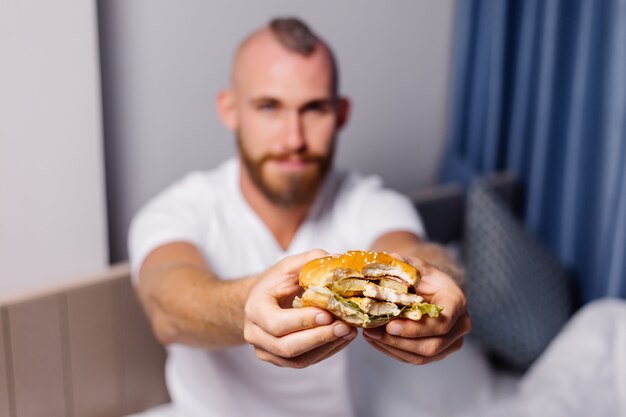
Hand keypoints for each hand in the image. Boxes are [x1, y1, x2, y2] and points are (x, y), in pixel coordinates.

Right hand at [243, 249, 357, 367]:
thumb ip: (310, 260)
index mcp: (254, 309)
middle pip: (287, 346)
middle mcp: (255, 334)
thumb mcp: (288, 266)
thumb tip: (337, 259)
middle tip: (345, 326)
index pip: (276, 323)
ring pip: (297, 359)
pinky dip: (325, 352)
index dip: (303, 321)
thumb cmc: (275, 283)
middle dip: (319, 337)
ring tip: (349, 332)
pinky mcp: (279, 360)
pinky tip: (342, 339)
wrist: (262, 302)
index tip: (328, 313)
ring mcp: (266, 351)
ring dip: (326, 346)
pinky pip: (304, 362)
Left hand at [362, 255, 470, 364]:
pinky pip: (415, 359)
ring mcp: (451, 342)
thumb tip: (390, 259)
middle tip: (372, 332)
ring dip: (393, 348)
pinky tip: (376, 340)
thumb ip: (403, 264)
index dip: (416, 329)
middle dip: (399, 341)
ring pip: (422, 356)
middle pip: (432, 345)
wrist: (429, 287)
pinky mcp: (438, 352)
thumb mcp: (414, 266)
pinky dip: (393, 351)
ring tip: (369, 335)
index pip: (442, 323)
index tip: (390, 325)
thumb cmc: (422, 276)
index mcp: (457, 301)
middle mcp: (460, 325)